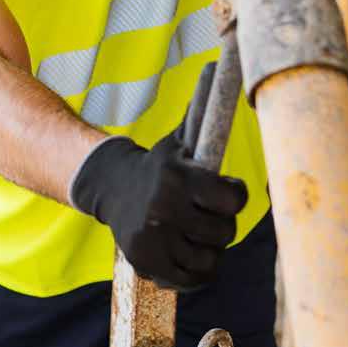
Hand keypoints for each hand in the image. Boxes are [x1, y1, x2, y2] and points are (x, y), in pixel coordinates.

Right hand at [68, 114, 246, 290]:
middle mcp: (163, 207)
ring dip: (208, 249)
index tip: (227, 192)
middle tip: (207, 214)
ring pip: (211, 259)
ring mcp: (153, 237)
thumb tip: (213, 66)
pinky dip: (195, 272)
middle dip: (221, 224)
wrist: (111, 186)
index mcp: (177, 176)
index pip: (233, 198)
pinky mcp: (145, 262)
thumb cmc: (159, 165)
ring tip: (195, 234)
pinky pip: (191, 280)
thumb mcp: (179, 142)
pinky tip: (186, 253)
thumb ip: (202, 115)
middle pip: (225, 232)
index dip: (235, 195)